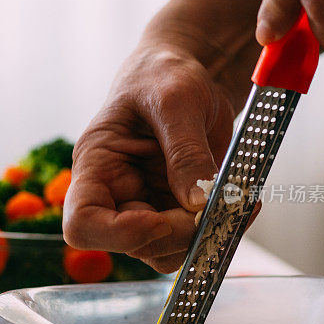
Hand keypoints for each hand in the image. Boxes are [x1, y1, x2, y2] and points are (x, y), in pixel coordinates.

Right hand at [63, 48, 234, 272]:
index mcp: (96, 165)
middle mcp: (115, 193)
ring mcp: (146, 204)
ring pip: (165, 251)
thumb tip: (198, 204)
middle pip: (132, 245)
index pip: (83, 223)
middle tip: (214, 207)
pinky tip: (241, 203)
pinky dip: (220, 228)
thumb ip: (185, 152)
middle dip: (176, 233)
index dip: (118, 234)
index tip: (158, 219)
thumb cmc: (165, 74)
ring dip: (202, 236)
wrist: (186, 72)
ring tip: (235, 203)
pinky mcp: (176, 207)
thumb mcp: (176, 101)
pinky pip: (193, 237)